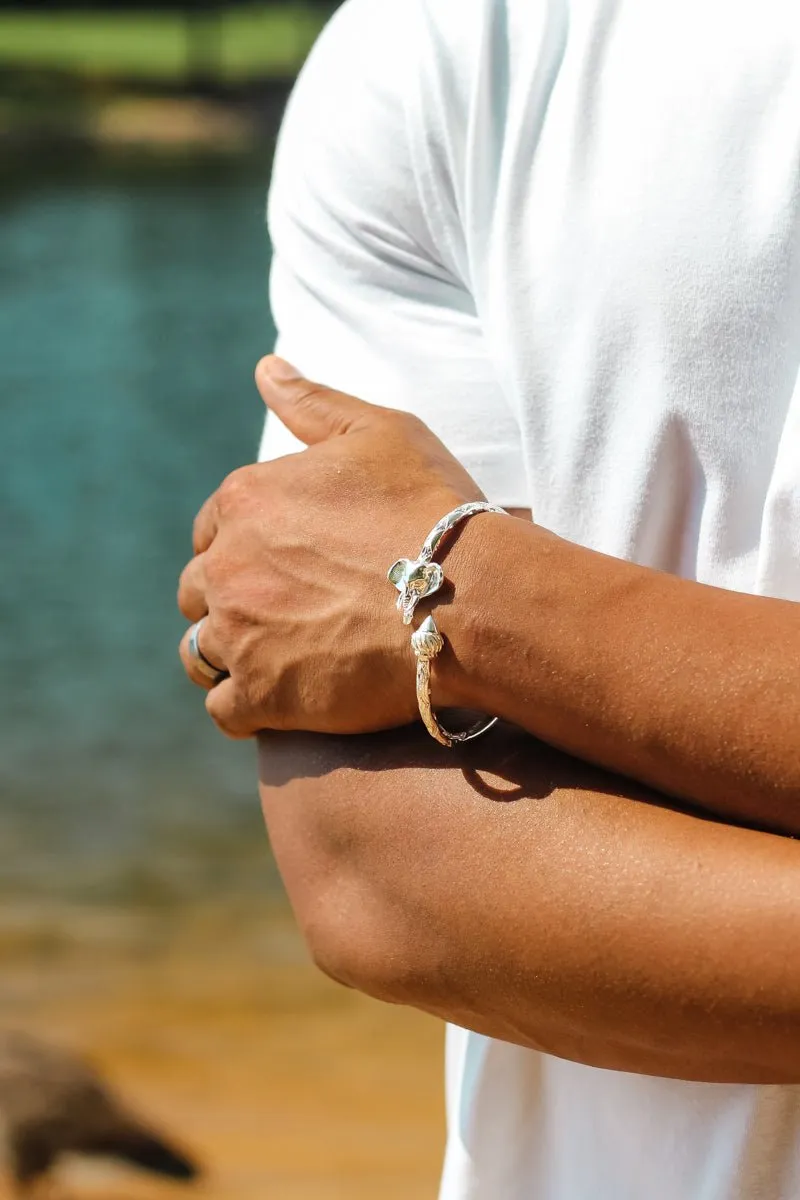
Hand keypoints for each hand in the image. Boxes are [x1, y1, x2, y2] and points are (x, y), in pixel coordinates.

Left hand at [177, 357, 484, 736]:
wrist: (468, 597)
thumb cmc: (432, 509)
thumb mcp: (379, 432)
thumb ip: (313, 403)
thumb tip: (266, 369)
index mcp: (245, 499)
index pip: (210, 528)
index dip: (240, 545)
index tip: (279, 563)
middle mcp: (226, 565)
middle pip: (199, 591)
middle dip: (229, 600)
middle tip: (281, 613)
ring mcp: (239, 634)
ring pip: (199, 652)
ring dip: (226, 654)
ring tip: (273, 659)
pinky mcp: (263, 696)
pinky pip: (224, 711)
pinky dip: (244, 708)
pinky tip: (278, 701)